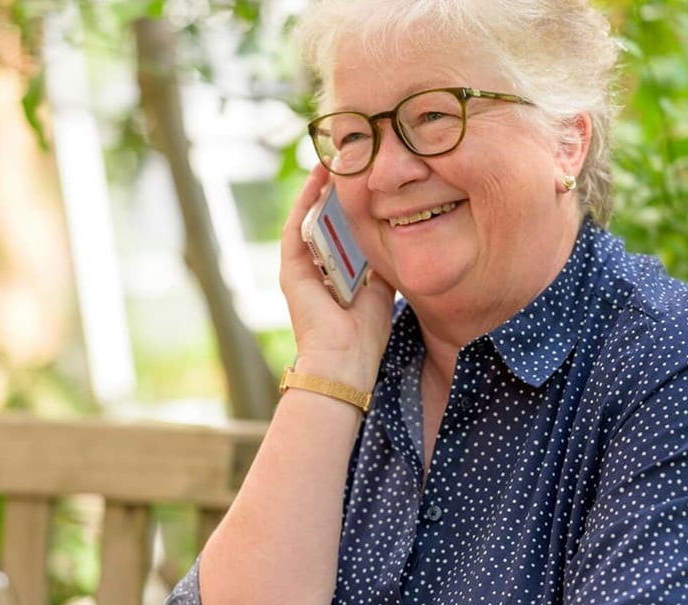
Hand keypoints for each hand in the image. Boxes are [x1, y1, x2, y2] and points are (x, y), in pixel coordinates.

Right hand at [280, 165, 395, 384]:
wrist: (344, 363)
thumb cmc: (364, 337)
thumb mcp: (381, 291)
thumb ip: (380, 265)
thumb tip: (397, 236)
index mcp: (336, 275)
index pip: (343, 232)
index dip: (353, 204)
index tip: (369, 178)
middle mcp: (315, 268)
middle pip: (326, 220)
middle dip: (338, 190)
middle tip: (351, 157)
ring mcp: (300, 267)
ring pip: (310, 217)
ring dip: (321, 187)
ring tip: (336, 158)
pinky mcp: (291, 269)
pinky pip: (297, 227)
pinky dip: (306, 202)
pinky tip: (318, 178)